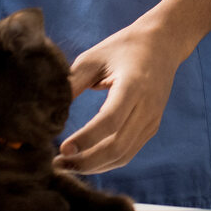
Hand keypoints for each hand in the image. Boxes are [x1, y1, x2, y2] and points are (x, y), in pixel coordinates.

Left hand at [55, 23, 183, 174]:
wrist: (163, 43)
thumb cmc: (123, 47)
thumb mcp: (94, 57)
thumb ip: (72, 83)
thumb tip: (48, 111)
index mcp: (133, 85)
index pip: (110, 120)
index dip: (86, 139)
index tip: (62, 149)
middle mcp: (147, 106)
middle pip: (117, 146)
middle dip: (86, 161)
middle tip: (58, 164)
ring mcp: (152, 119)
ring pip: (123, 155)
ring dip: (94, 166)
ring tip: (67, 166)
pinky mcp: (151, 127)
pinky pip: (128, 152)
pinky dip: (106, 162)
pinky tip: (86, 160)